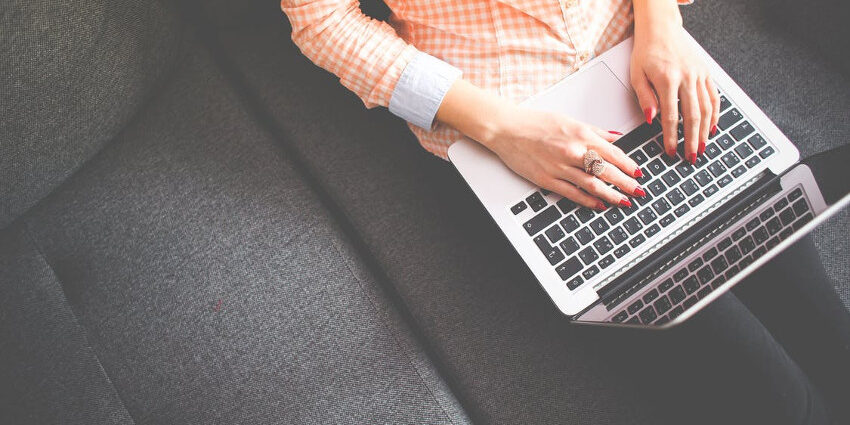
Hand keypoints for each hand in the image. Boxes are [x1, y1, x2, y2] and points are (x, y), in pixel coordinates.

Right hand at [481, 105, 644, 209]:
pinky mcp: (547, 179)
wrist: (507, 130)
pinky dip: (589, 200)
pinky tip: (599, 205)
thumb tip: (615, 138)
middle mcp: (573, 152)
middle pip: (607, 171)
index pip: (613, 153)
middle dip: (626, 183)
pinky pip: (573, 193)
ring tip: (624, 202)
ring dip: (611, 195)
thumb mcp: (569, 121)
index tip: (639, 173)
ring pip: (593, 185)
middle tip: (639, 192)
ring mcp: (560, 167)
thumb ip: (594, 131)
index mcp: (581, 135)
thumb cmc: (535, 123)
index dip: (629, 165)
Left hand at [630, 3, 719, 163]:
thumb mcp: (637, 75)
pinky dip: (715, 114)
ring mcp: (699, 75)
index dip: (671, 137)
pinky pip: (714, 96)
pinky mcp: (706, 73)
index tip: (670, 151)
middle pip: (693, 116)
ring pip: (707, 108)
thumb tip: (651, 119)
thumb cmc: (646, 51)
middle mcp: (687, 77)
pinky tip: (712, 127)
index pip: (671, 116)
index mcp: (668, 79)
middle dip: (692, 140)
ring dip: (705, 131)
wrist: (661, 29)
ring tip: (703, 147)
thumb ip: (645, 98)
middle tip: (691, 157)